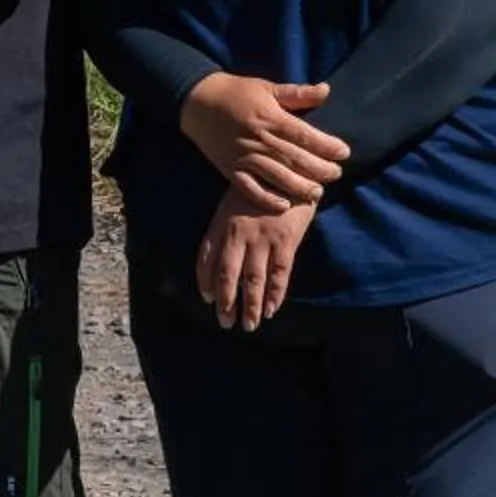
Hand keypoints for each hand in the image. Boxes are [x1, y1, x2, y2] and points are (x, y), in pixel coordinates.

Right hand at [179, 73, 347, 211]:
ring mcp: (244, 156)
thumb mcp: (266, 87)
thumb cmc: (236, 93)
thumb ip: (297, 93)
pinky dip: (265, 199)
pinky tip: (283, 205)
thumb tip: (326, 90)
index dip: (327, 145)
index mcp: (270, 117)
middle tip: (336, 175)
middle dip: (319, 169)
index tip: (344, 152)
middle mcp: (259, 139)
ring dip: (299, 187)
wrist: (197, 102)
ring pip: (276, 176)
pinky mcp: (230, 169)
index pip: (305, 135)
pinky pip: (249, 188)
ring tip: (317, 193)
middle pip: (295, 158)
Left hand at [197, 196, 316, 331]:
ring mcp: (262, 237)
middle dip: (225, 303)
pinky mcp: (285, 241)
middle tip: (225, 323)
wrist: (290, 170)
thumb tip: (222, 263)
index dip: (205, 281)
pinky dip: (274, 296)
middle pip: (227, 275)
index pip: (206, 258)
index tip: (208, 299)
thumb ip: (227, 229)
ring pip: (253, 281)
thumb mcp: (234, 202)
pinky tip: (271, 310)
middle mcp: (238, 232)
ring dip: (250, 306)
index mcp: (222, 222)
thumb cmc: (261, 187)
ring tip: (249, 325)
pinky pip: (279, 275)